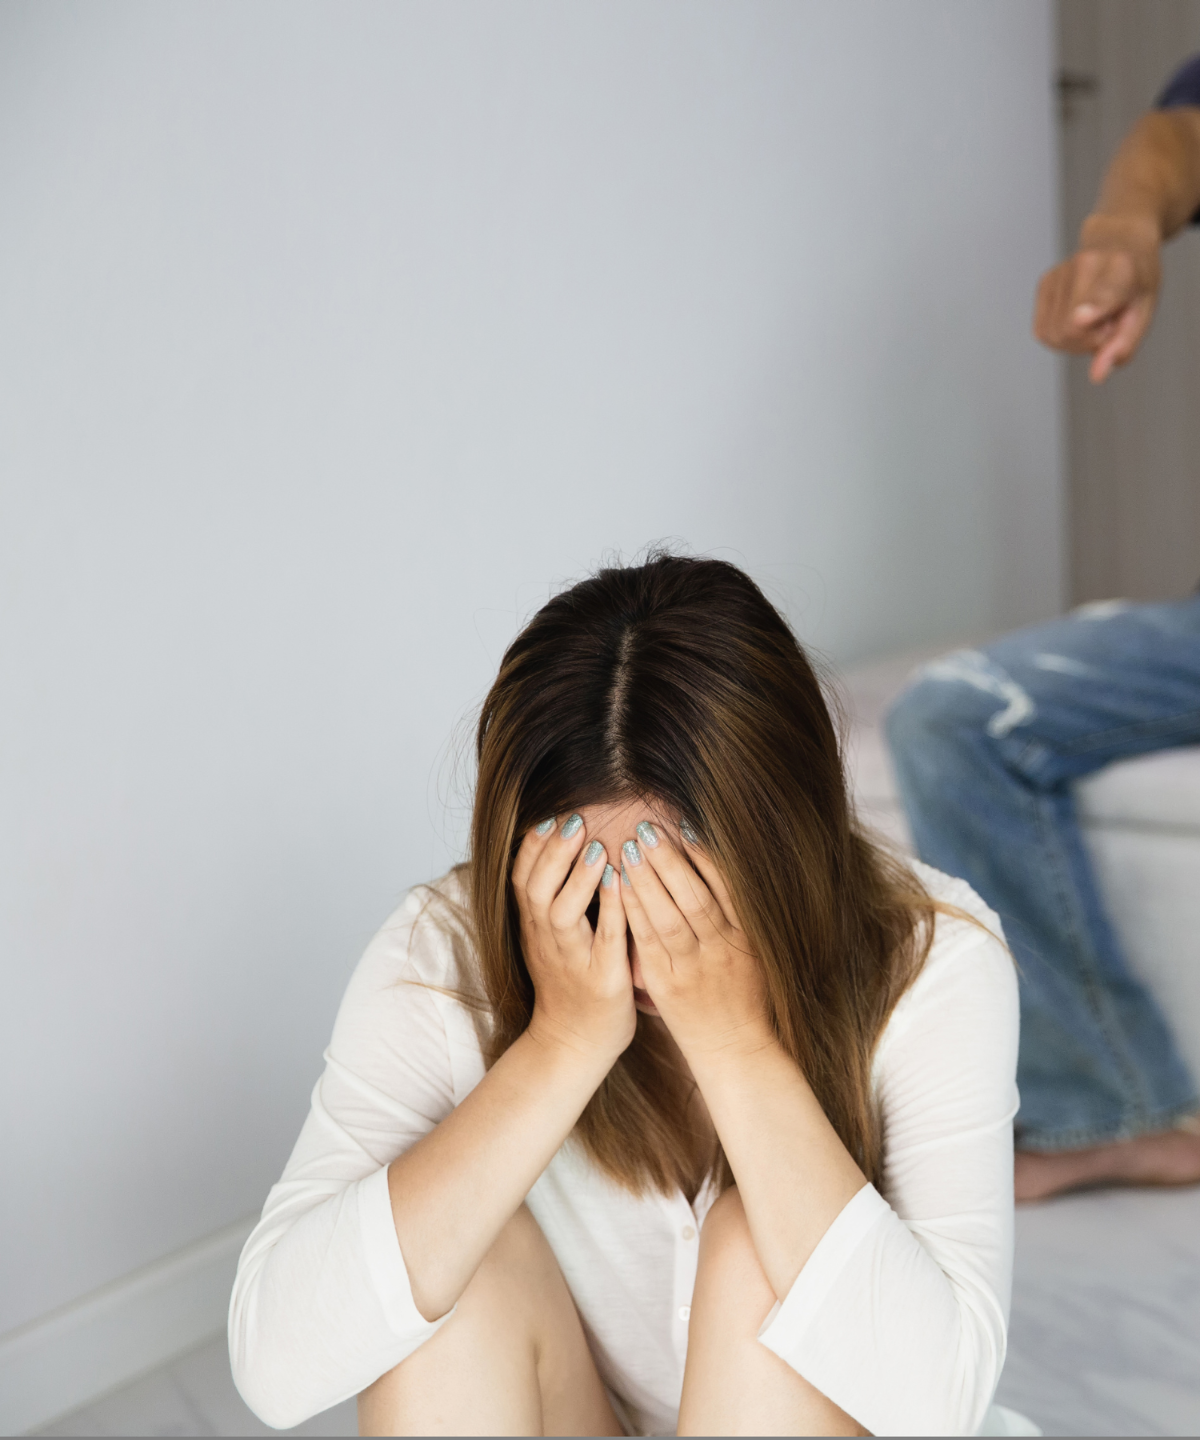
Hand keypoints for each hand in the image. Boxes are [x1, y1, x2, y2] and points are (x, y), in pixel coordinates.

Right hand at [513, 815, 634, 1062]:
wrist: (574, 1043)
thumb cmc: (567, 982)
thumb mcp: (547, 939)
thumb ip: (550, 898)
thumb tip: (555, 847)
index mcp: (534, 928)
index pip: (521, 879)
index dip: (533, 848)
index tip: (548, 815)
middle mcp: (547, 940)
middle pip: (537, 890)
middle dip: (553, 852)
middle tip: (573, 819)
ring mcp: (572, 959)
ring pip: (563, 913)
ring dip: (578, 878)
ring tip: (595, 846)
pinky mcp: (602, 978)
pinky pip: (604, 940)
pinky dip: (610, 910)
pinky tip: (621, 883)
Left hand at [619, 823, 770, 1062]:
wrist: (736, 1050)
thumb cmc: (744, 997)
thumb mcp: (751, 952)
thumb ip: (734, 916)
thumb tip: (712, 869)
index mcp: (746, 936)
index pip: (725, 886)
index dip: (704, 854)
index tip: (684, 825)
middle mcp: (722, 948)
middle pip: (693, 895)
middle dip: (669, 859)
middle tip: (647, 827)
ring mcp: (694, 967)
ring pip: (669, 916)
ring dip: (647, 879)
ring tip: (628, 848)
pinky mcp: (669, 984)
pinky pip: (648, 942)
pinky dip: (635, 912)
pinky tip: (620, 888)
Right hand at [1033, 214, 1160, 382]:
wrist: (1117, 240)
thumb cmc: (1135, 278)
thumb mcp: (1143, 310)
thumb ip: (1122, 344)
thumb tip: (1097, 375)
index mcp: (1122, 268)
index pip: (1105, 293)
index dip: (1094, 308)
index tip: (1082, 318)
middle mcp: (1086, 264)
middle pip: (1070, 330)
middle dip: (1089, 342)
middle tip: (1108, 325)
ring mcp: (1060, 272)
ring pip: (1053, 335)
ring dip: (1074, 340)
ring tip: (1093, 320)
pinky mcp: (1043, 282)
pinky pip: (1042, 331)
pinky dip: (1059, 335)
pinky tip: (1076, 318)